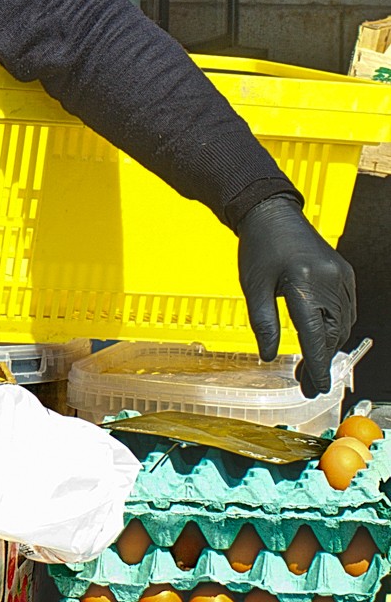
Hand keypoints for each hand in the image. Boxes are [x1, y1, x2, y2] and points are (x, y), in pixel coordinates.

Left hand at [236, 194, 355, 397]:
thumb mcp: (253, 286)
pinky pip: (346, 309)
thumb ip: (263, 323)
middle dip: (322, 361)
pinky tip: (322, 338)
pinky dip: (336, 327)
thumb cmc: (259, 247)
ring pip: (342, 324)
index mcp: (306, 283)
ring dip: (329, 346)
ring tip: (312, 366)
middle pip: (332, 334)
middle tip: (308, 384)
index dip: (316, 365)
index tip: (317, 387)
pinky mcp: (344, 273)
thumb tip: (269, 355)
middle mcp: (330, 280)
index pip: (315, 335)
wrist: (272, 213)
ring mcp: (341, 276)